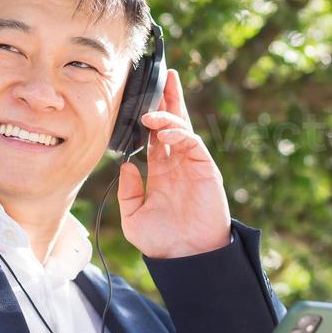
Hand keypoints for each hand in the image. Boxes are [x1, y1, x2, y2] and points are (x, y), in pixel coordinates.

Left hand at [116, 67, 231, 257]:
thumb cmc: (162, 241)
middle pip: (172, 123)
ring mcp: (193, 165)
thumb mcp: (133, 217)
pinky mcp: (206, 169)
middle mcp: (177, 164)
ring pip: (183, 128)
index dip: (149, 118)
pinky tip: (167, 131)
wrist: (186, 258)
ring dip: (169, 115)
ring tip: (152, 112)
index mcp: (161, 172)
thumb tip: (125, 165)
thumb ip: (128, 191)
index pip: (155, 137)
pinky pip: (193, 143)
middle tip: (163, 74)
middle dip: (168, 99)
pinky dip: (180, 133)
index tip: (137, 99)